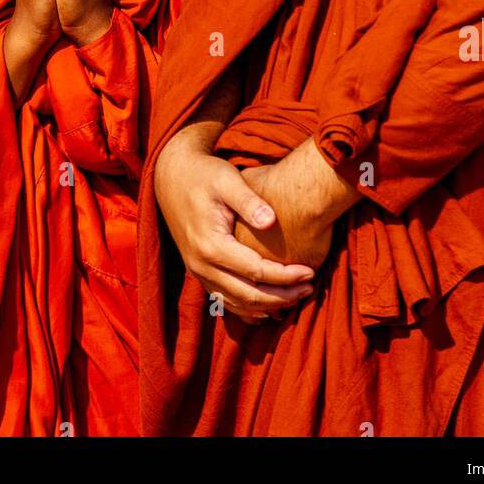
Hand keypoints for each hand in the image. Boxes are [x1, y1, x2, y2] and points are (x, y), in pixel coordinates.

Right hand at [154, 126, 315, 322]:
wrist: (173, 177)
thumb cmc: (205, 174)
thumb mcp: (228, 179)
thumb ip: (249, 201)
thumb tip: (271, 220)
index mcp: (210, 244)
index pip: (256, 272)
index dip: (285, 276)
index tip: (310, 271)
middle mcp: (201, 265)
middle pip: (248, 295)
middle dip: (282, 296)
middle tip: (309, 288)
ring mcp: (198, 271)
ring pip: (236, 303)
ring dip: (268, 305)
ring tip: (296, 296)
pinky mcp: (199, 272)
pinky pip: (224, 301)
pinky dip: (247, 309)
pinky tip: (268, 308)